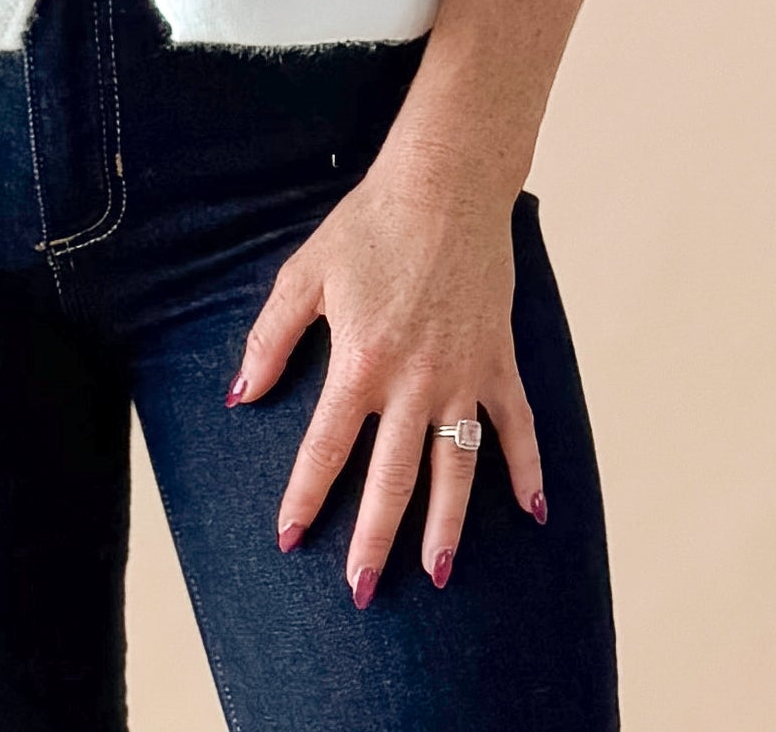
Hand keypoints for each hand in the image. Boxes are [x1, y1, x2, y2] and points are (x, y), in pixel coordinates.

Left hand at [225, 158, 545, 603]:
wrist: (445, 184)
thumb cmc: (368, 224)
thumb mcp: (305, 274)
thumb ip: (271, 339)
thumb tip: (241, 397)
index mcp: (360, 362)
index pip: (325, 449)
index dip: (304, 496)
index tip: (288, 538)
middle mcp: (414, 383)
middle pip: (392, 480)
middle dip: (373, 540)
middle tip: (361, 592)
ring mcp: (463, 376)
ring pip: (456, 471)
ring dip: (446, 528)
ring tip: (436, 575)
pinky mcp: (498, 360)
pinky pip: (517, 427)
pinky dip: (528, 470)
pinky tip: (534, 513)